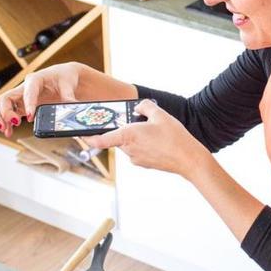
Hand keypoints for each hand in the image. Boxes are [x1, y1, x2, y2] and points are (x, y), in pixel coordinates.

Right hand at [0, 62, 80, 136]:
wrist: (64, 75)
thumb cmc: (64, 77)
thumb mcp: (68, 84)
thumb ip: (69, 96)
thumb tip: (72, 106)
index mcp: (35, 79)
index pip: (28, 91)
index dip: (28, 104)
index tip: (30, 116)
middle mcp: (24, 87)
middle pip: (7, 97)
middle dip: (7, 111)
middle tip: (15, 122)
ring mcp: (22, 96)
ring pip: (4, 105)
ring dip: (2, 118)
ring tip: (6, 131)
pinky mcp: (23, 104)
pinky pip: (11, 112)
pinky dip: (7, 122)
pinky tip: (9, 131)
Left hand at [82, 100, 209, 177]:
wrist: (189, 159)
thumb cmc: (175, 138)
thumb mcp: (160, 114)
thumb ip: (145, 107)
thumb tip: (139, 108)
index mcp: (128, 136)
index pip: (101, 139)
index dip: (89, 137)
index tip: (81, 134)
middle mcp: (129, 149)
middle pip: (117, 138)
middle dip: (124, 129)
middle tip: (138, 121)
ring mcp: (136, 158)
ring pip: (128, 144)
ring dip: (136, 137)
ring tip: (155, 131)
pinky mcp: (144, 164)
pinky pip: (138, 151)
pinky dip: (144, 144)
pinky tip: (159, 140)